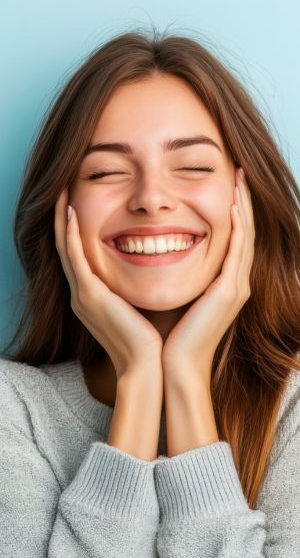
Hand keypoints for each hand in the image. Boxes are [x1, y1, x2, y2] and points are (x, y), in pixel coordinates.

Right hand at [54, 189, 162, 380]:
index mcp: (92, 298)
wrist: (148, 366)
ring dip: (60, 219)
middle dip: (62, 220)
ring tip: (61, 192)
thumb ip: (137, 286)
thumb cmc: (151, 341)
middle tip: (62, 191)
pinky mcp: (89, 295)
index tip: (78, 205)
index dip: (74, 230)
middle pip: (65, 248)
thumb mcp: (139, 307)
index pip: (79, 257)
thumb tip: (156, 264)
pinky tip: (69, 211)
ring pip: (64, 248)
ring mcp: (82, 295)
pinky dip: (69, 233)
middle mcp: (81, 295)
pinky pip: (74, 257)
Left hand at [161, 168, 254, 383]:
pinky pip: (238, 251)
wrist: (175, 366)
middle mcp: (236, 283)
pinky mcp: (229, 292)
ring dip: (244, 206)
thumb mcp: (177, 297)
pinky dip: (238, 227)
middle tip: (239, 171)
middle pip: (245, 233)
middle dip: (243, 201)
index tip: (226, 184)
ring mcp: (236, 288)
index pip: (233, 239)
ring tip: (239, 178)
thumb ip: (178, 274)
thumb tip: (159, 251)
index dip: (233, 211)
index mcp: (224, 285)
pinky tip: (233, 204)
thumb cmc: (170, 336)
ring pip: (245, 237)